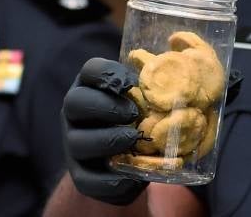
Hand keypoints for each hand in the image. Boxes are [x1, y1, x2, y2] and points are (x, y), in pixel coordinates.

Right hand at [61, 57, 147, 204]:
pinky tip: (131, 176)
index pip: (90, 70)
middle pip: (75, 102)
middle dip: (106, 106)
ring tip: (133, 139)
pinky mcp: (79, 176)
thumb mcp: (141, 100)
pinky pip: (87, 180)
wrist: (122, 162)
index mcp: (90, 87)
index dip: (108, 73)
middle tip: (133, 113)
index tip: (131, 83)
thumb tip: (178, 84)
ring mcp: (72, 145)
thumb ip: (150, 90)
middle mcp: (74, 114)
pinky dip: (111, 180)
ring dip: (108, 140)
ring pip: (77, 142)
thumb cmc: (137, 120)